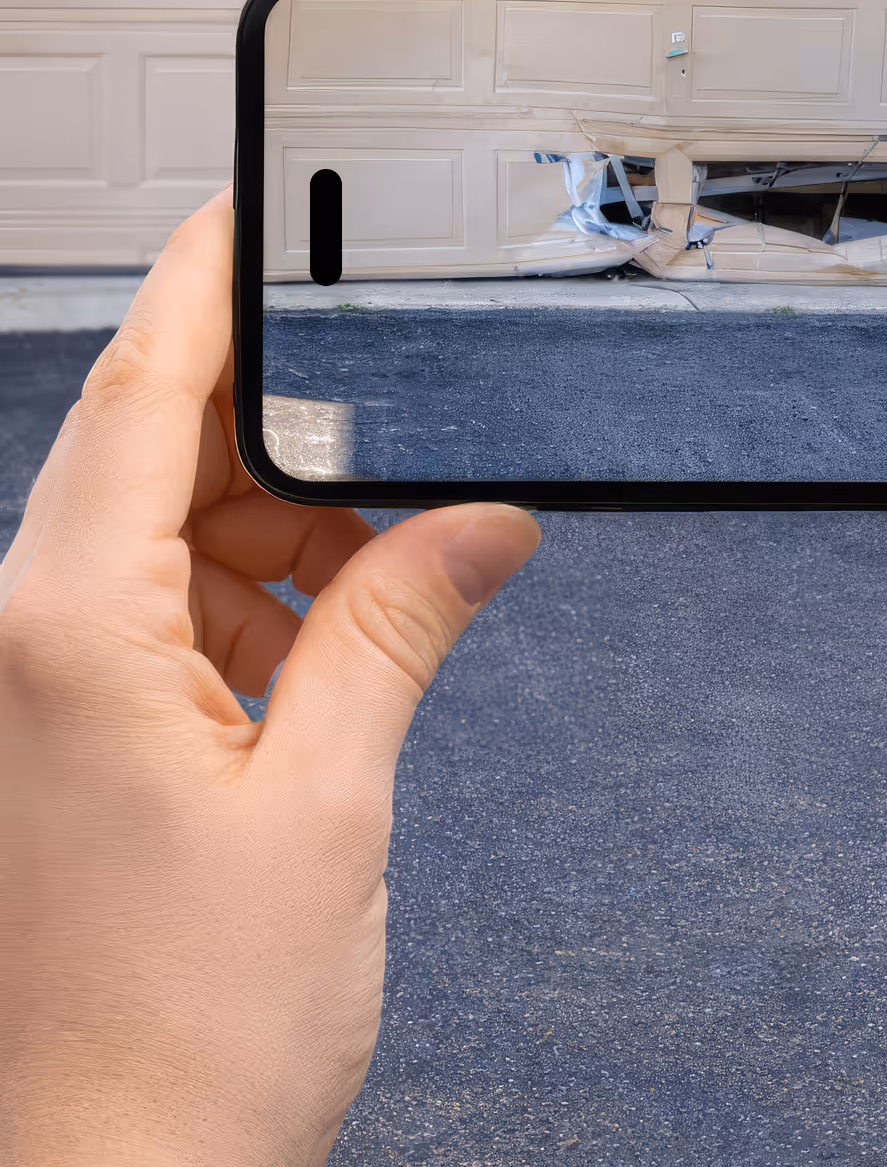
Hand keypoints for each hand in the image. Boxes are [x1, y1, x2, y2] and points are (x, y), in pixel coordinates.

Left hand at [0, 190, 540, 1164]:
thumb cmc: (179, 1037)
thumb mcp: (328, 803)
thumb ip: (402, 631)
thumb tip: (482, 527)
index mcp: (65, 634)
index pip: (139, 395)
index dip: (202, 284)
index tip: (245, 208)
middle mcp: (29, 643)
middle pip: (165, 459)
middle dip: (296, 446)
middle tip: (405, 458)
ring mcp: (47, 690)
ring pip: (177, 538)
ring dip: (291, 542)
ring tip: (387, 592)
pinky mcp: (74, 734)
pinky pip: (175, 615)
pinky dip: (266, 609)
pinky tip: (338, 650)